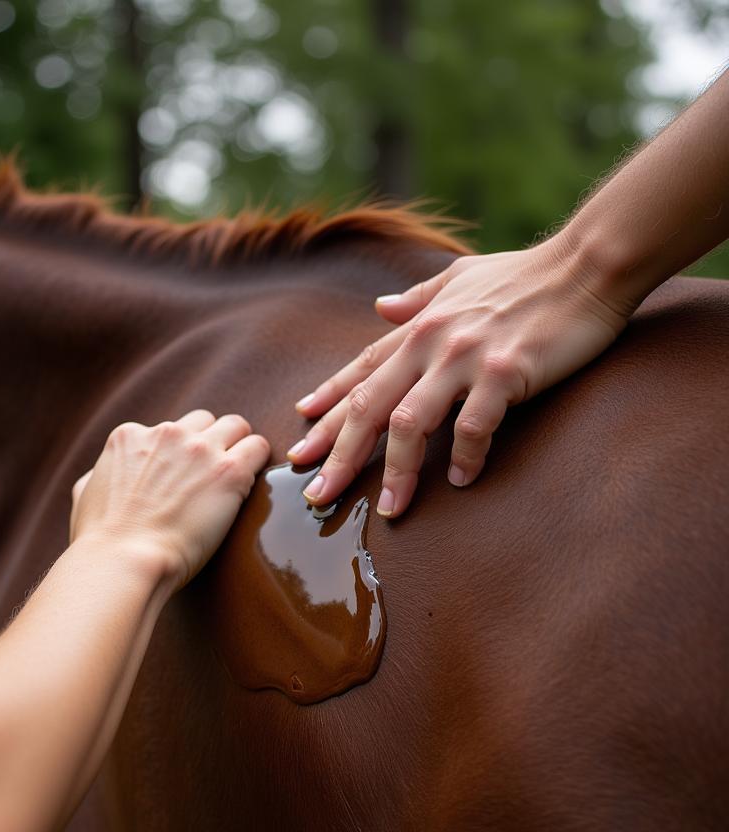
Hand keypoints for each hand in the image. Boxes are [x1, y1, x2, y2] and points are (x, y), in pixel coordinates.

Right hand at [70, 410, 269, 589]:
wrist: (124, 561)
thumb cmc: (101, 541)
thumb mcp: (84, 495)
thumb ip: (97, 474)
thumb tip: (100, 476)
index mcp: (130, 436)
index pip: (169, 430)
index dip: (178, 456)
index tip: (182, 480)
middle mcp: (166, 434)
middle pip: (205, 422)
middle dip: (211, 444)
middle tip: (213, 478)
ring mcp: (199, 449)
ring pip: (236, 427)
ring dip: (239, 448)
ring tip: (237, 480)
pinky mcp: (229, 471)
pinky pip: (258, 447)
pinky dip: (258, 462)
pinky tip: (251, 486)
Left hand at [287, 235, 631, 516]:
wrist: (587, 264)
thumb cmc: (525, 274)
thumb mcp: (460, 277)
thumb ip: (418, 297)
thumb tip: (382, 307)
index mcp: (418, 327)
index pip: (360, 371)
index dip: (326, 404)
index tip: (300, 438)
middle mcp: (430, 343)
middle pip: (368, 407)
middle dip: (338, 454)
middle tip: (317, 494)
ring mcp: (465, 358)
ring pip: (410, 423)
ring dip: (396, 472)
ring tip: (390, 510)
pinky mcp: (506, 372)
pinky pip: (473, 427)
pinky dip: (464, 457)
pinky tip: (461, 480)